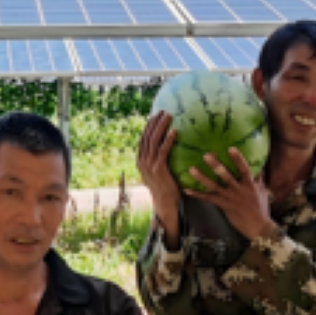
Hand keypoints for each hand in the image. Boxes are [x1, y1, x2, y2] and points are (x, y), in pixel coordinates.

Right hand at [136, 112, 182, 242]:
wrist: (164, 203)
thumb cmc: (166, 187)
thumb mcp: (158, 172)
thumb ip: (159, 160)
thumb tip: (167, 148)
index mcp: (140, 161)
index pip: (143, 139)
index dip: (149, 126)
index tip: (155, 115)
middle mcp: (142, 161)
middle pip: (147, 137)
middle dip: (154, 122)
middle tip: (163, 111)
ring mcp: (149, 165)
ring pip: (154, 141)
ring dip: (161, 127)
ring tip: (169, 116)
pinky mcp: (158, 169)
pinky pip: (163, 151)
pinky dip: (168, 140)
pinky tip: (175, 131)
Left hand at [185, 146, 274, 242]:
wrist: (257, 227)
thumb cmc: (260, 208)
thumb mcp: (262, 190)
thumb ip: (259, 177)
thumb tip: (260, 164)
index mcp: (249, 184)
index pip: (244, 169)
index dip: (238, 159)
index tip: (230, 148)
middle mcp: (238, 190)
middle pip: (226, 176)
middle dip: (216, 165)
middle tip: (206, 155)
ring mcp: (229, 198)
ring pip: (214, 187)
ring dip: (202, 178)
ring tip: (191, 169)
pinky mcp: (222, 205)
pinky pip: (207, 199)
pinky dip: (197, 194)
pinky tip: (186, 189)